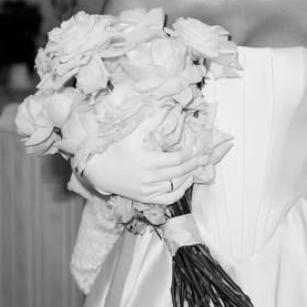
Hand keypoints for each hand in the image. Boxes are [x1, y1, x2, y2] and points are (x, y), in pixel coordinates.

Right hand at [80, 117, 204, 204]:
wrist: (99, 171)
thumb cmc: (115, 150)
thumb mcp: (131, 134)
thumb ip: (150, 122)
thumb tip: (166, 108)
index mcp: (148, 161)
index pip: (177, 159)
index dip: (190, 153)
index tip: (197, 147)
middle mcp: (150, 178)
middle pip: (180, 171)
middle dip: (196, 164)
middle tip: (207, 157)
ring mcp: (148, 190)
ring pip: (177, 185)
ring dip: (190, 176)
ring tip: (199, 167)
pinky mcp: (145, 198)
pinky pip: (168, 198)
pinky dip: (180, 191)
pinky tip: (186, 182)